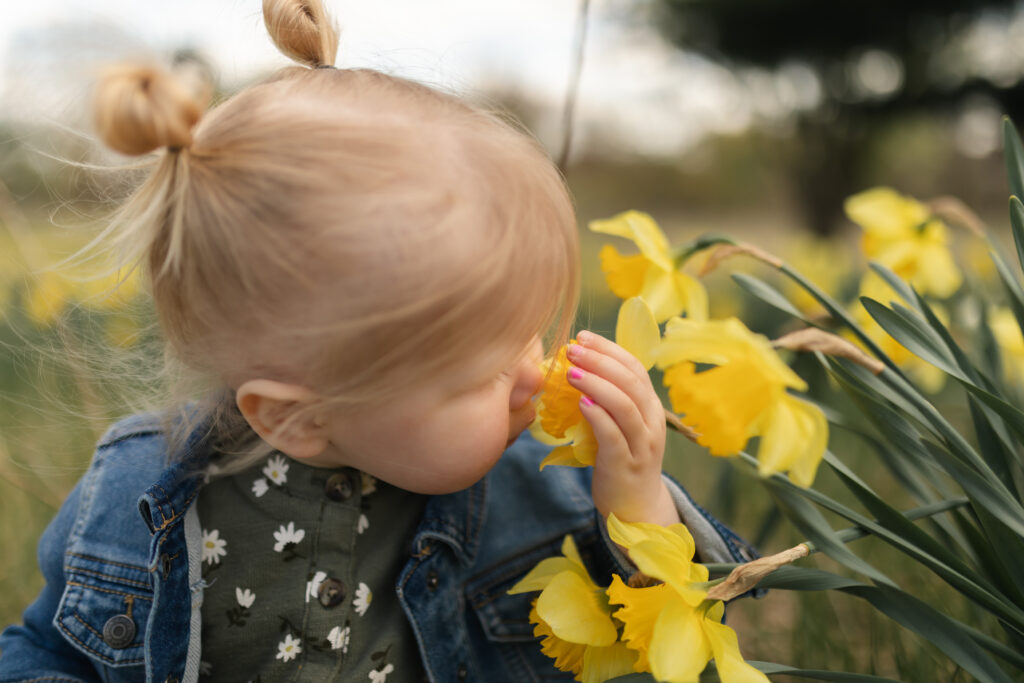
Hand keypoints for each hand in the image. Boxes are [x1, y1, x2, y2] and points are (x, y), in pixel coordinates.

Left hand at [566, 330, 679, 526]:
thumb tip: (575, 369)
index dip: (609, 349)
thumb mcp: (619, 426)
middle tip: (572, 349)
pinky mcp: (626, 465)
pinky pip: (614, 436)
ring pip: (625, 406)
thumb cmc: (620, 461)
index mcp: (650, 408)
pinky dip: (598, 416)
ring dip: (597, 384)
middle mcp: (651, 422)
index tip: (583, 336)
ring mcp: (641, 445)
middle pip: (631, 382)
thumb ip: (606, 401)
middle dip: (600, 361)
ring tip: (571, 372)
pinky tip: (581, 402)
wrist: (635, 508)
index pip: (635, 368)